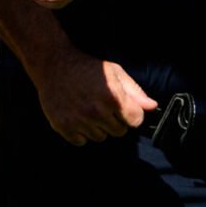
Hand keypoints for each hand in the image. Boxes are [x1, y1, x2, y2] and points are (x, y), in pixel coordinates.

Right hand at [35, 49, 156, 144]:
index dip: (131, 114)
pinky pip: (81, 141)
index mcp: (113, 98)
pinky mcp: (63, 126)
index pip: (135, 121)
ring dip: (97, 127)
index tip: (122, 107)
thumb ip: (134, 91)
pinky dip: (80, 133)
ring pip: (100, 137)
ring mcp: (79, 120)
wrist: (53, 64)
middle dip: (114, 121)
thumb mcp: (114, 72)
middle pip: (119, 132)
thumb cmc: (86, 67)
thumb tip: (152, 106)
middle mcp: (97, 112)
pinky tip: (77, 116)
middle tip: (102, 106)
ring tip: (88, 110)